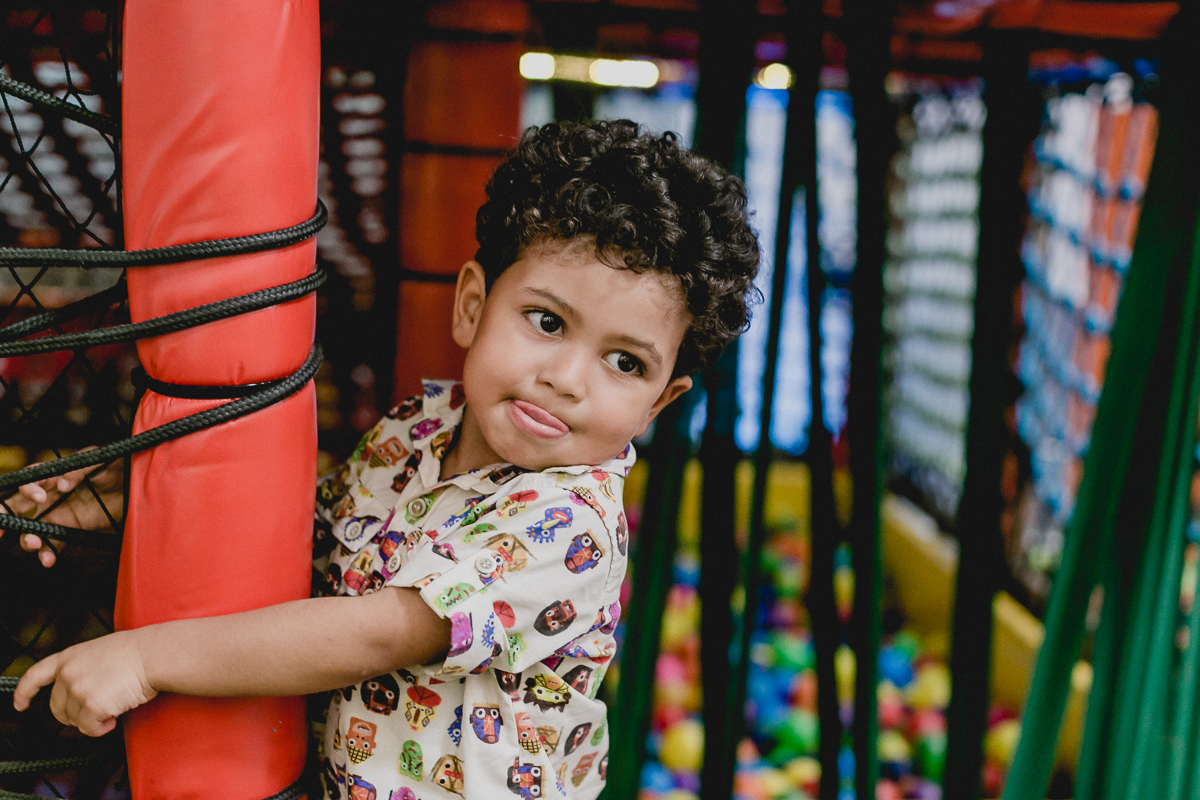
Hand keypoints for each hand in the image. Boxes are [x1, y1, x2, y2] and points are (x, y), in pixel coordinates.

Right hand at [1, 453, 124, 566]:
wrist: (132, 489)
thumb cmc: (114, 468)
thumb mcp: (99, 462)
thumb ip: (78, 469)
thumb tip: (60, 484)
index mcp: (52, 476)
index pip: (29, 480)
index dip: (28, 489)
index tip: (40, 498)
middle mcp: (48, 497)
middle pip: (16, 507)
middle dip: (3, 517)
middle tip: (0, 529)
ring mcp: (56, 515)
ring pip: (30, 529)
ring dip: (27, 539)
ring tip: (34, 544)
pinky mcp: (67, 531)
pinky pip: (51, 544)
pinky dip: (47, 553)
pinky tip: (48, 560)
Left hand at [12, 630, 156, 736]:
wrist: (153, 655)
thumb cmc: (136, 652)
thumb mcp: (98, 651)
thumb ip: (81, 668)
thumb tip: (78, 694)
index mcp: (68, 657)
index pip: (35, 676)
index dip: (25, 692)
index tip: (20, 704)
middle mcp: (68, 674)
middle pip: (57, 708)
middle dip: (74, 715)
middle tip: (95, 711)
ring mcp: (78, 690)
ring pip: (74, 721)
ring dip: (92, 720)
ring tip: (113, 707)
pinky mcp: (92, 707)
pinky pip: (89, 729)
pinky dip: (101, 728)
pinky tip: (115, 716)